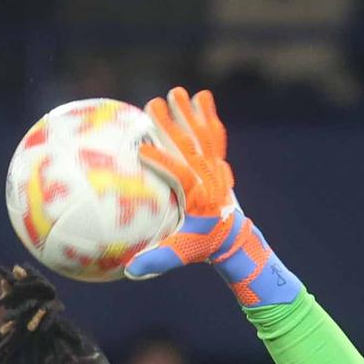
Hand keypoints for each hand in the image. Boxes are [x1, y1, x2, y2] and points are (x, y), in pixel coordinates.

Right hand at [126, 86, 237, 276]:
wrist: (233, 238)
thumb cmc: (201, 245)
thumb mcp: (180, 253)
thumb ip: (157, 260)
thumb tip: (130, 271)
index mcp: (197, 198)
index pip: (179, 175)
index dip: (161, 161)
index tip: (142, 149)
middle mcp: (208, 179)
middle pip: (190, 147)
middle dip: (171, 125)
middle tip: (153, 105)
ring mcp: (216, 168)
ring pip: (204, 136)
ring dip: (189, 113)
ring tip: (177, 92)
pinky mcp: (219, 162)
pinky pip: (216, 136)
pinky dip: (209, 116)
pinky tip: (201, 98)